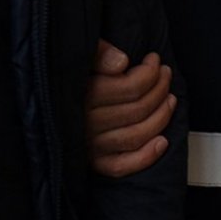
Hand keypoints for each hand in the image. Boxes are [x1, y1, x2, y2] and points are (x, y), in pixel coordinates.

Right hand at [86, 39, 176, 177]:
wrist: (50, 109)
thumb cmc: (74, 80)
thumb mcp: (82, 56)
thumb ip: (98, 53)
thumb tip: (121, 62)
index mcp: (83, 95)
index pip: (130, 87)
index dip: (150, 72)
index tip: (154, 61)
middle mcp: (87, 123)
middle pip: (138, 109)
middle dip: (160, 89)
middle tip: (165, 75)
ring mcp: (91, 146)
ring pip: (137, 135)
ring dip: (161, 117)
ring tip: (170, 100)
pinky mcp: (96, 163)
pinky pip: (122, 166)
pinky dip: (147, 156)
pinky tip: (162, 141)